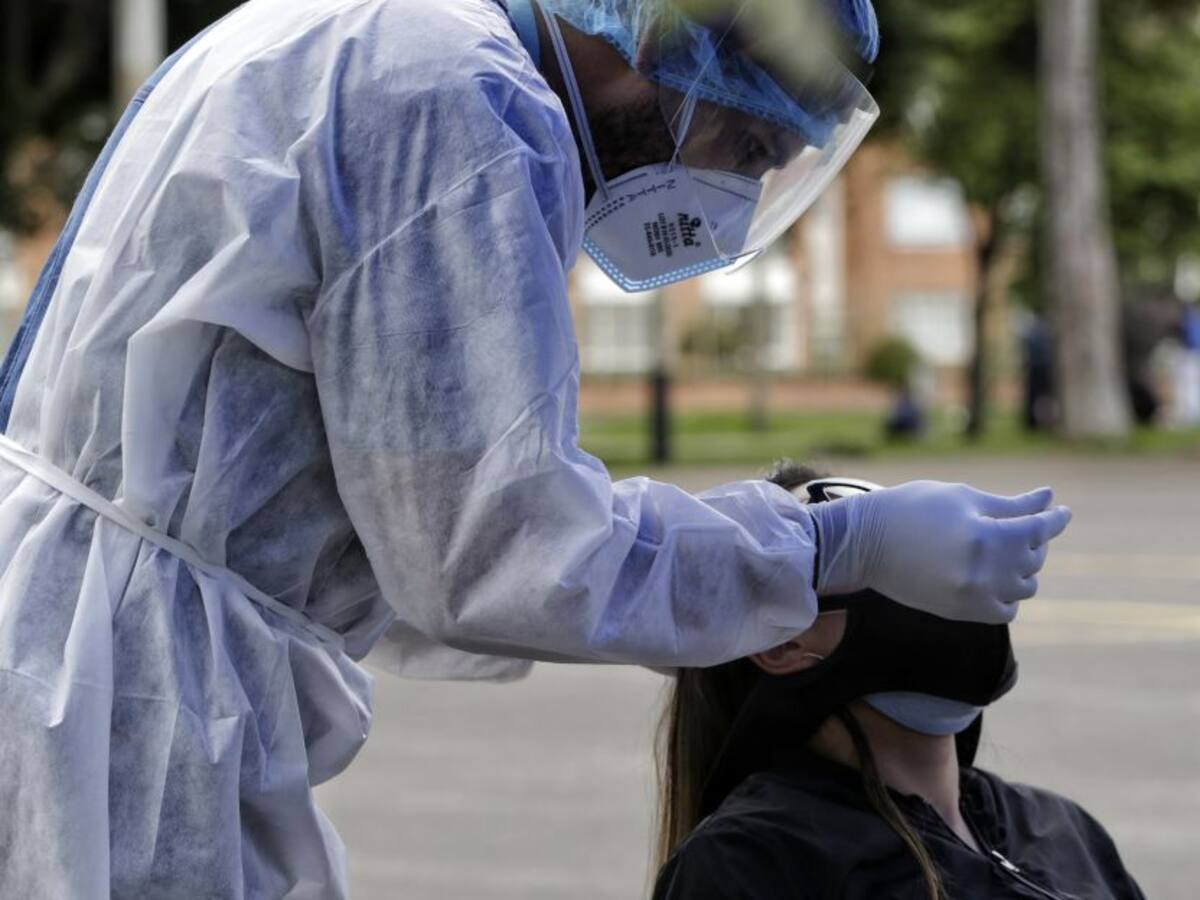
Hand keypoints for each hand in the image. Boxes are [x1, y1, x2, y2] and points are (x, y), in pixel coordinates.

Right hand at [807, 481, 1071, 623]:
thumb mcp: (961, 498)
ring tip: (1006, 551)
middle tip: (1020, 524)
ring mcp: (973, 595)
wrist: (865, 543)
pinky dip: (1008, 595)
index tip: (1063, 511)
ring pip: (1025, 587)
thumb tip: (1048, 498)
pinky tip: (994, 578)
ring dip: (1024, 568)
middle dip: (1032, 539)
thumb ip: (1009, 505)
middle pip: (1033, 557)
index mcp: (985, 536)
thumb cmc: (912, 509)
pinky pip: (1005, 611)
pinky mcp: (961, 612)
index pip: (1038, 529)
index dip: (1055, 518)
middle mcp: (985, 571)